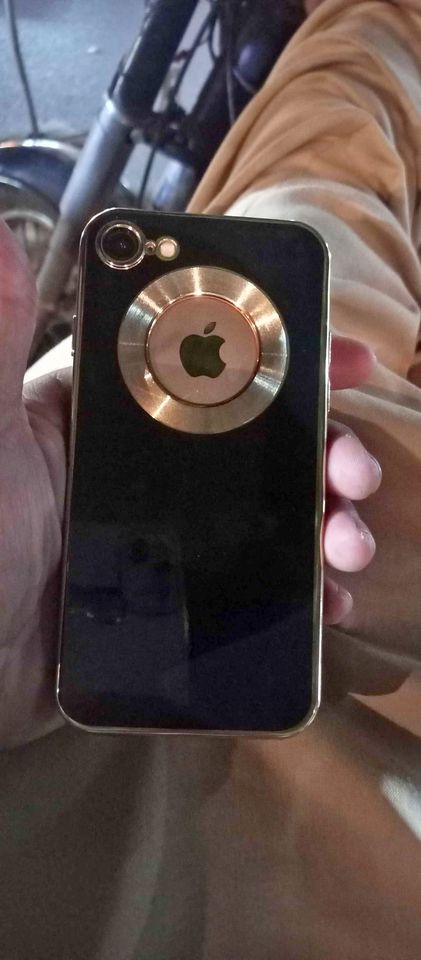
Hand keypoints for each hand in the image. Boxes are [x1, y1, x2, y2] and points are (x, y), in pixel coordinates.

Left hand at [0, 222, 378, 744]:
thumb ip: (0, 345)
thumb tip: (1, 237)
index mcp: (108, 417)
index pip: (205, 366)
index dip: (276, 354)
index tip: (338, 354)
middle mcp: (146, 468)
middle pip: (257, 440)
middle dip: (320, 444)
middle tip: (352, 467)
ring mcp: (167, 536)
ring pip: (270, 511)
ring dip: (324, 517)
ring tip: (348, 540)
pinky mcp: (179, 600)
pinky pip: (258, 583)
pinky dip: (301, 587)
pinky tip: (328, 596)